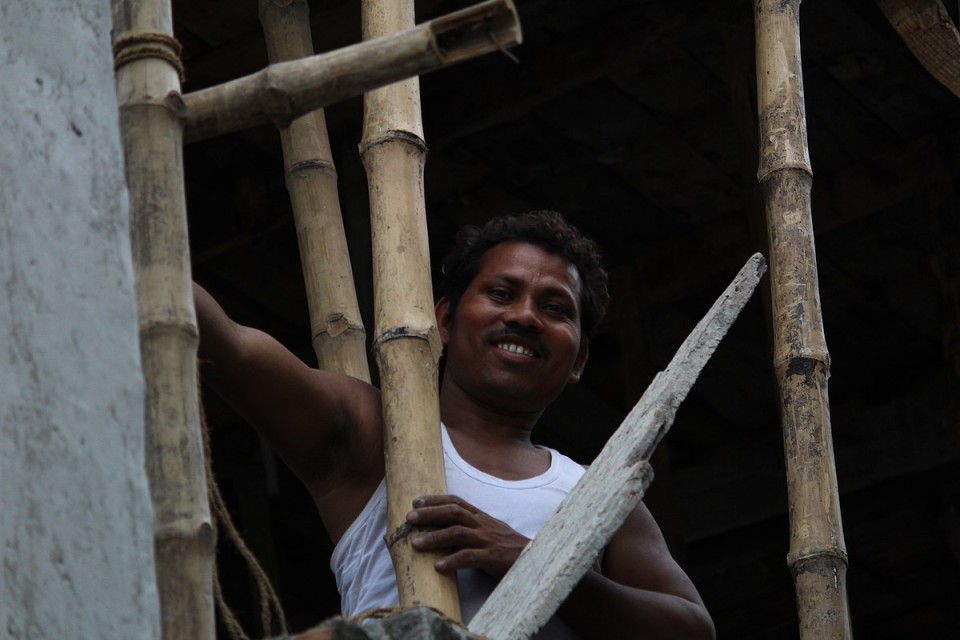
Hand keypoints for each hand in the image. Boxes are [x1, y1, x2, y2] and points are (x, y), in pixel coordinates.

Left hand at [406, 494, 529, 577]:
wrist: (535, 560)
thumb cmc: (507, 548)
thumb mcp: (488, 533)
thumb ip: (468, 531)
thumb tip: (440, 534)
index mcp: (481, 517)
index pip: (456, 502)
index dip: (435, 499)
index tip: (416, 501)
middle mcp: (482, 524)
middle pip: (453, 512)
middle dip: (429, 513)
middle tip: (409, 518)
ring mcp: (487, 540)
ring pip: (457, 533)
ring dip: (434, 537)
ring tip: (415, 544)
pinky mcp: (493, 558)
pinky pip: (470, 557)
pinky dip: (452, 561)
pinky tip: (438, 567)